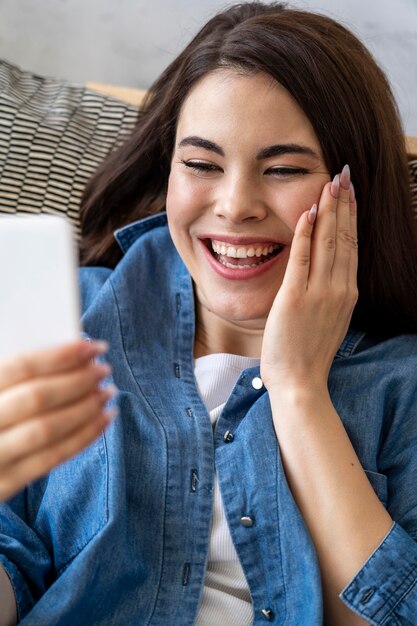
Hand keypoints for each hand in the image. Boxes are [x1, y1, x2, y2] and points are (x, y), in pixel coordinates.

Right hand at [0, 340, 116, 500]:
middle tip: (104, 370)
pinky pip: (51, 459)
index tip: (93, 347)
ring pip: (48, 430)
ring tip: (108, 392)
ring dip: (86, 409)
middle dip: (78, 381)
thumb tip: (65, 349)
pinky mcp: (3, 486)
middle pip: (38, 398)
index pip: (20, 367)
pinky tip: (104, 420)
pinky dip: (83, 437)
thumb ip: (13, 371)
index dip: (61, 355)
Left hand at [260, 164, 357, 392]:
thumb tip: (325, 271)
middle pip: (344, 238)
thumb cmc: (309, 353)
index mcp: (346, 293)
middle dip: (344, 203)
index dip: (351, 216)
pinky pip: (301, 259)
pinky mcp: (295, 298)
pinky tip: (308, 212)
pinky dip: (305, 234)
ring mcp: (318, 293)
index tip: (350, 193)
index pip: (351, 246)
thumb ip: (329, 293)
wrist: (300, 382)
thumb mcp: (329, 319)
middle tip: (344, 175)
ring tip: (330, 184)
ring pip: (328, 243)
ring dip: (329, 211)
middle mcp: (338, 289)